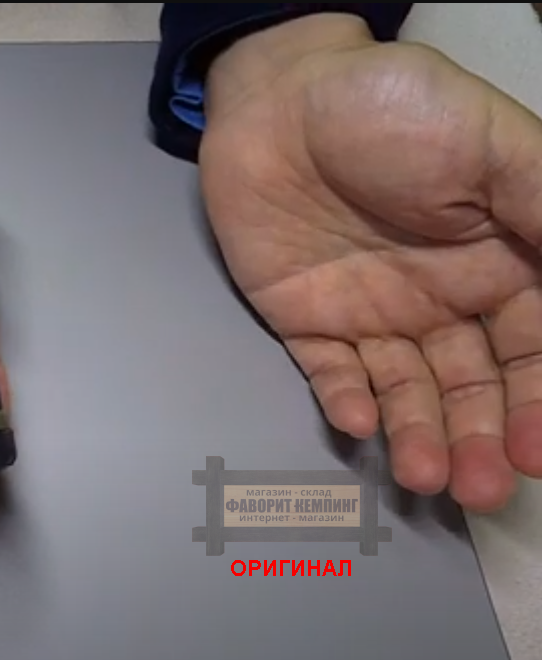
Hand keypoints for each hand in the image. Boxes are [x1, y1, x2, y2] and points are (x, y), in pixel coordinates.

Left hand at [198, 14, 541, 511]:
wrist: (278, 96)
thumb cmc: (392, 108)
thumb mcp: (491, 149)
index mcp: (502, 261)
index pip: (534, 348)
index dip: (540, 401)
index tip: (540, 452)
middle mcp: (445, 298)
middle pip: (474, 384)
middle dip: (483, 436)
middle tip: (481, 489)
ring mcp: (374, 311)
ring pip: (407, 389)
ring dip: (420, 434)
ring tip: (427, 475)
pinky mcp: (307, 318)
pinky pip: (330, 371)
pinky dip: (345, 399)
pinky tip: (359, 421)